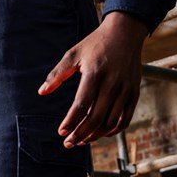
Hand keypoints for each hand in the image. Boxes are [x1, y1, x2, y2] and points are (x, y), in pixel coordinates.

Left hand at [37, 11, 147, 147]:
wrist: (125, 33)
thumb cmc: (95, 43)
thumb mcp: (73, 54)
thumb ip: (57, 74)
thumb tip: (42, 92)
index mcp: (94, 73)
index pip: (82, 104)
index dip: (71, 121)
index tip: (61, 132)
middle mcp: (112, 83)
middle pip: (96, 118)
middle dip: (81, 134)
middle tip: (69, 143)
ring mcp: (125, 89)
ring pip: (111, 122)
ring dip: (96, 135)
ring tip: (82, 140)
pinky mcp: (134, 93)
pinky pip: (125, 119)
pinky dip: (113, 131)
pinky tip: (101, 133)